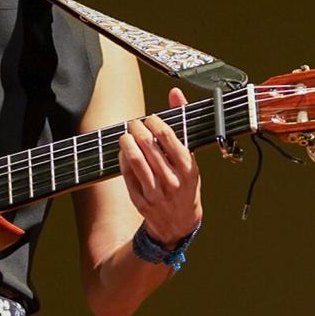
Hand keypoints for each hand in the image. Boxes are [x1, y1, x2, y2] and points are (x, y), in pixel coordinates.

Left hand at [117, 87, 202, 245]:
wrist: (179, 223)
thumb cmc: (185, 184)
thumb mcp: (190, 156)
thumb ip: (182, 122)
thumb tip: (175, 93)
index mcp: (188, 167)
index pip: (168, 137)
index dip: (154, 123)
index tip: (150, 119)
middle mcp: (173, 180)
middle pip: (149, 146)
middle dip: (137, 129)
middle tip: (133, 123)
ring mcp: (156, 192)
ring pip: (136, 161)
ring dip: (127, 142)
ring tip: (126, 135)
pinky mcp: (141, 201)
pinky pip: (128, 175)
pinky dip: (124, 160)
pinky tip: (124, 152)